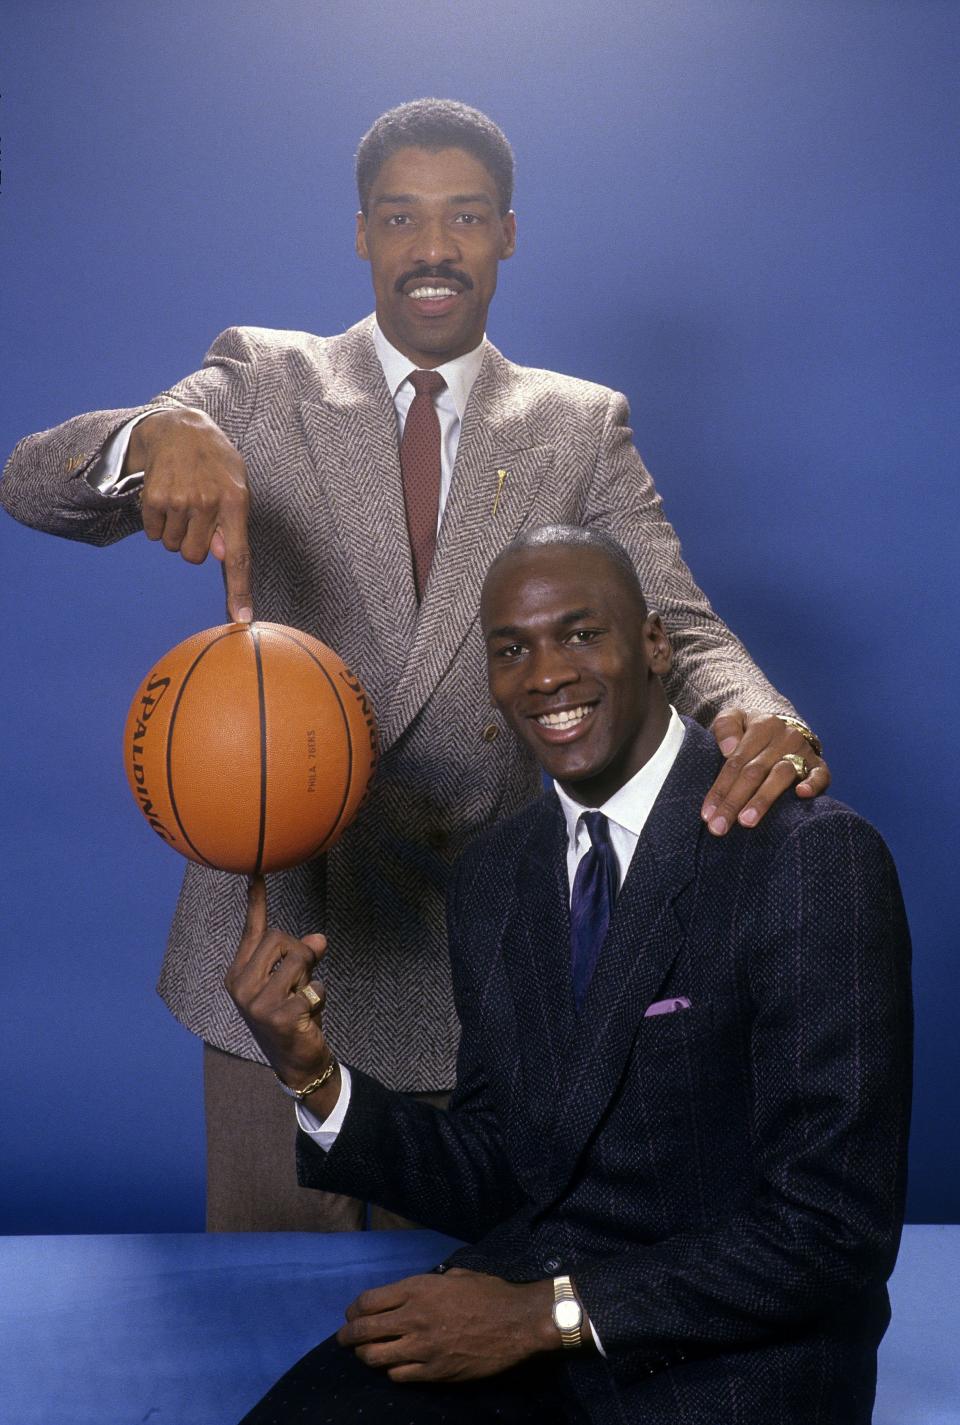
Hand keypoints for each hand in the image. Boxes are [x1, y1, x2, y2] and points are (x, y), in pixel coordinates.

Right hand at [132, 408, 252, 621]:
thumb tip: (221, 556)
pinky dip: (159, 524)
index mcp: (235, 503)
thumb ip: (232, 525)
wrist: (180, 428)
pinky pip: (155, 535)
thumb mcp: (236, 487)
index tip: (242, 618)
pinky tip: (167, 499)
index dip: (240, 590)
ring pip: (173, 547)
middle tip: (197, 518)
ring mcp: (179, 501)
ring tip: (184, 502)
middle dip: (194, 545)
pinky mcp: (154, 499)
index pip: (238, 556)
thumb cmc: (215, 465)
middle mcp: (207, 503)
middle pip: (195, 557)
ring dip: (176, 533)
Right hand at [224, 877, 337, 1111]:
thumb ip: (300, 955)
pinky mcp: (278, 1017)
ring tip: (303, 1000)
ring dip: (310, 977)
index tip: (256, 870)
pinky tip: (309, 1018)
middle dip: (300, 952)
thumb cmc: (294, 1016)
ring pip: (298, 959)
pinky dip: (320, 998)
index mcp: (238, 974)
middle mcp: (240, 986)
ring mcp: (256, 1003)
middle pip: (279, 937)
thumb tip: (319, 939)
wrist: (297, 1064)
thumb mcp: (294, 981)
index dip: (256, 900)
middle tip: (301, 978)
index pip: (251, 930)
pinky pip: (315, 987)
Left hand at [337, 1269, 558, 1381]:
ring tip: (365, 1354)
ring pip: (375, 1357)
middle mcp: (413, 1318)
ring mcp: (422, 1348)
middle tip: (344, 1340)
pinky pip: (398, 1376)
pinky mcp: (434, 1372)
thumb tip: (413, 1292)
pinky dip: (392, 1371)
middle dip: (347, 1336)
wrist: (516, 1323)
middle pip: (363, 1331)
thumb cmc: (489, 1293)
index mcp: (418, 1290)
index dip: (354, 1310)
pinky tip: (395, 1366)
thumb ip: (428, 1284)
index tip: (351, 1315)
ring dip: (365, 1356)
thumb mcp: (455, 1276)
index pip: (368, 1301)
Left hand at [703, 710, 829, 834]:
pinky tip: (801, 795)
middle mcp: (784, 737)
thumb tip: (728, 749)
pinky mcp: (819, 765)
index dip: (721, 788)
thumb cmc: (749, 730)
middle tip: (719, 827)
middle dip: (734, 802)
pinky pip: (820, 775)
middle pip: (755, 772)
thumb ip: (726, 727)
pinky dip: (813, 784)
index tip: (707, 814)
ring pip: (782, 775)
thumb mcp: (733, 719)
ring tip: (746, 821)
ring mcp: (803, 751)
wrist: (780, 724)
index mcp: (762, 725)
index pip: (736, 761)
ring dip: (763, 800)